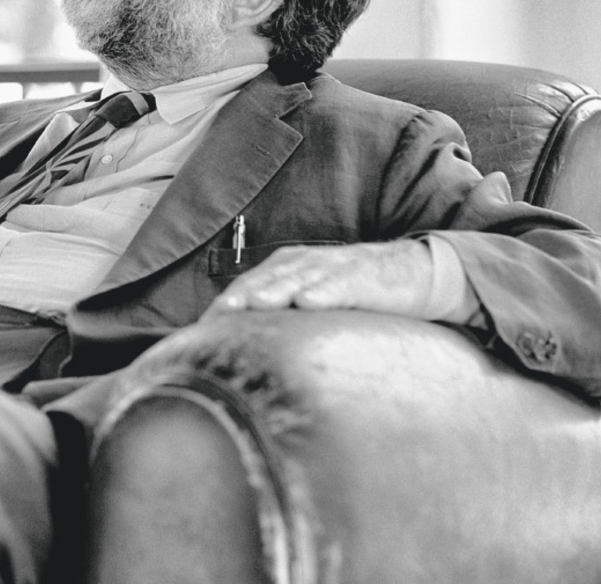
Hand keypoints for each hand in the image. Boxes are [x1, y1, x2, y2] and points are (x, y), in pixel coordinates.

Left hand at [201, 240, 434, 319]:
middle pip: (267, 279)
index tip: (205, 326)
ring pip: (299, 278)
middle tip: (222, 312)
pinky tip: (310, 302)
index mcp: (287, 269)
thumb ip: (284, 319)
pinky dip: (324, 291)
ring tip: (256, 304)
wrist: (411, 274)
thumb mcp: (314, 300)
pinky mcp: (363, 276)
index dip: (228, 303)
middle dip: (244, 294)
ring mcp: (333, 268)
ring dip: (276, 290)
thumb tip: (248, 351)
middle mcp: (304, 264)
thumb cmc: (353, 293)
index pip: (249, 285)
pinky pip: (341, 283)